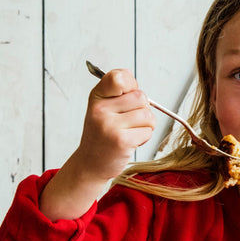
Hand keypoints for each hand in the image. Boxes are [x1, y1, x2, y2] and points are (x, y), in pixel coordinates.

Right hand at [75, 68, 155, 182]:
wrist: (91, 164)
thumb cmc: (103, 133)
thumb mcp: (104, 108)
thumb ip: (119, 93)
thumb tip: (137, 86)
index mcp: (96, 97)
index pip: (119, 76)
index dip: (131, 84)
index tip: (126, 95)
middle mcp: (100, 109)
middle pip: (141, 97)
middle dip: (142, 109)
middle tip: (128, 121)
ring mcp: (110, 125)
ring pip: (147, 115)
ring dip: (145, 125)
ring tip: (129, 132)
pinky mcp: (122, 141)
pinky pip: (148, 131)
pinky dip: (144, 137)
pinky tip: (130, 142)